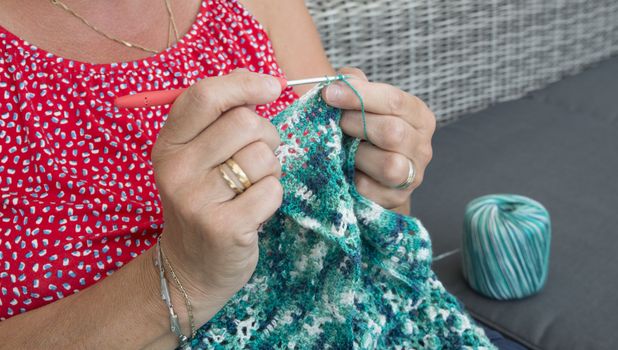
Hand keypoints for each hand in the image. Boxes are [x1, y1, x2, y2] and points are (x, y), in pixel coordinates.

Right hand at [151, 69, 283, 313]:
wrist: (191, 267)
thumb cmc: (204, 200)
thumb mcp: (197, 156)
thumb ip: (220, 117)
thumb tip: (260, 81)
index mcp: (168, 144)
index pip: (204, 95)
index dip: (244, 83)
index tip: (272, 87)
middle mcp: (176, 169)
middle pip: (245, 123)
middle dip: (266, 136)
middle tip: (257, 157)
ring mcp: (197, 200)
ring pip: (263, 157)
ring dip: (270, 169)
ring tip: (252, 186)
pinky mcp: (224, 228)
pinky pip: (272, 190)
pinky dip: (273, 196)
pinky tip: (255, 209)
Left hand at [322, 67, 435, 209]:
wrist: (370, 172)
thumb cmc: (364, 130)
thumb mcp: (362, 103)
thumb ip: (354, 85)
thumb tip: (339, 82)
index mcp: (418, 116)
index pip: (394, 101)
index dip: (359, 95)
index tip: (329, 93)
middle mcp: (422, 146)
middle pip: (393, 132)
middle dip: (357, 124)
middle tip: (337, 123)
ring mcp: (412, 176)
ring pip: (389, 165)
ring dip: (357, 154)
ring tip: (344, 148)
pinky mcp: (395, 198)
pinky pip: (370, 189)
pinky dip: (352, 178)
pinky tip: (345, 169)